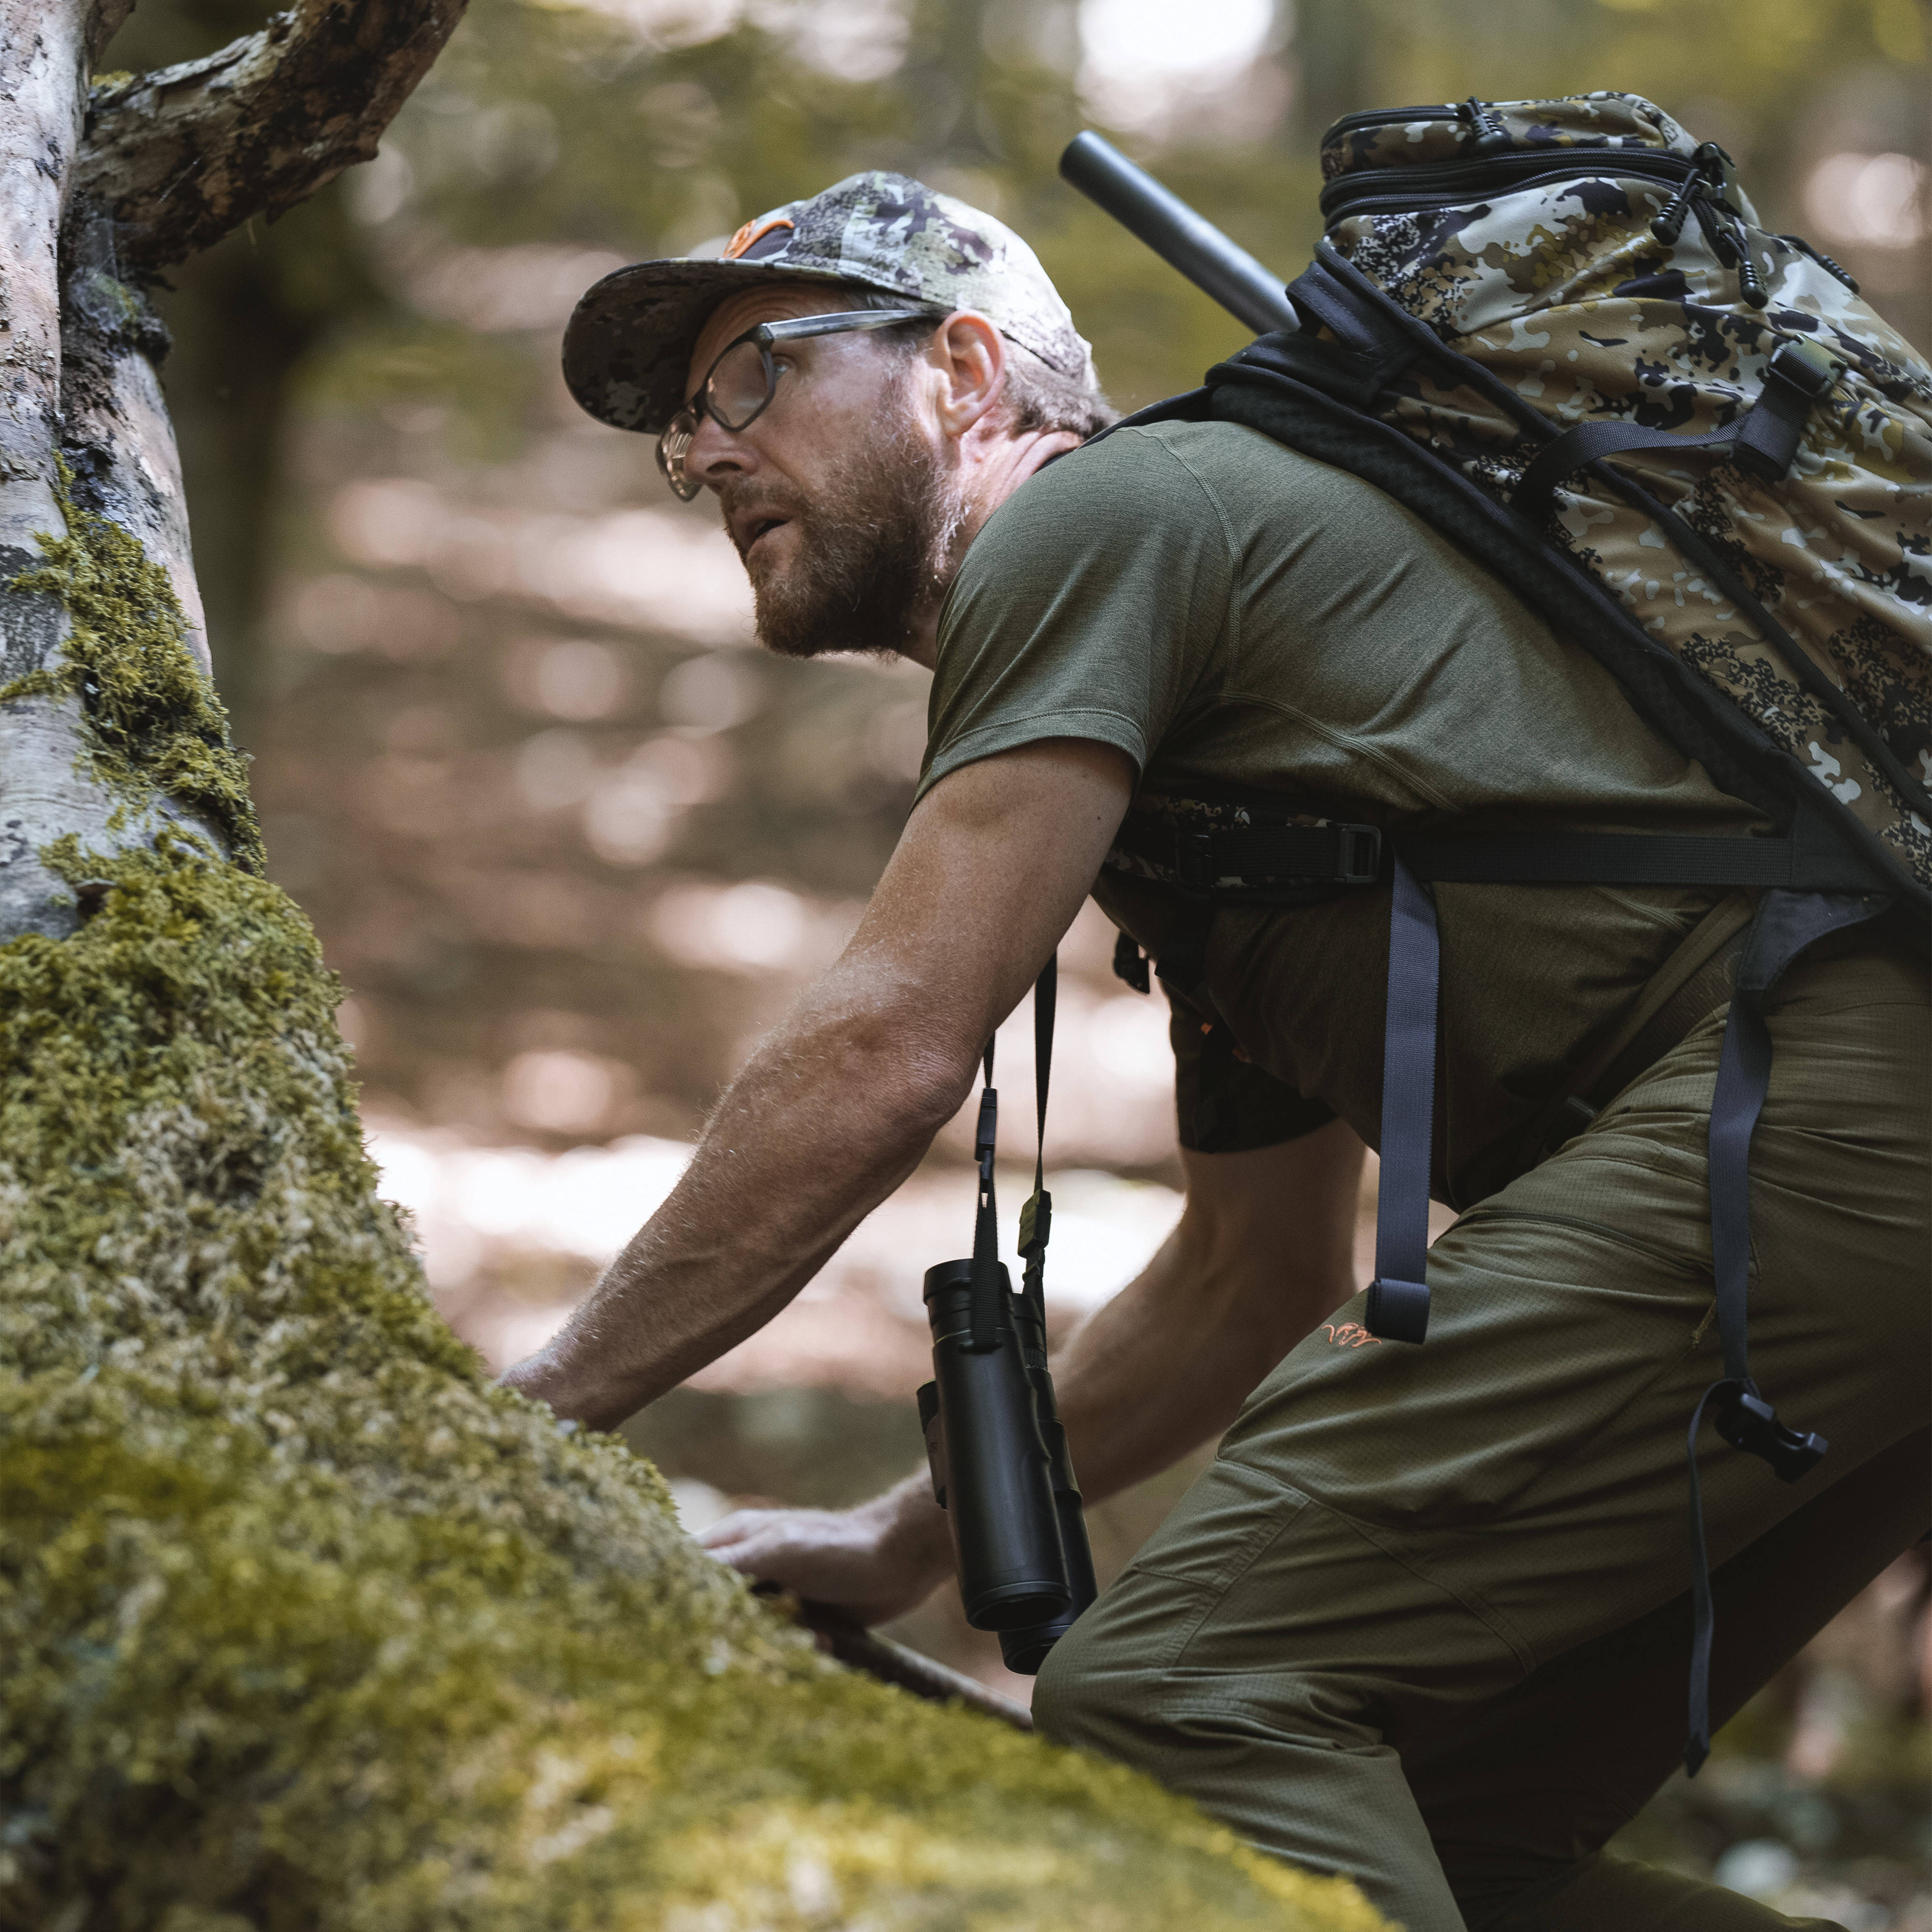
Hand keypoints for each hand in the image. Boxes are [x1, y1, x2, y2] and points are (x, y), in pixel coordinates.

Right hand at [697, 1475, 953, 1627]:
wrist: (900, 1560)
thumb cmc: (838, 1546)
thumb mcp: (779, 1551)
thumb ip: (731, 1565)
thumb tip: (678, 1577)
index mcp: (738, 1539)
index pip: (689, 1568)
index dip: (679, 1596)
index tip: (678, 1630)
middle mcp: (752, 1566)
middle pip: (716, 1608)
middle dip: (730, 1632)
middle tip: (749, 1645)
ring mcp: (778, 1594)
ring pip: (751, 1632)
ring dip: (771, 1645)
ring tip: (801, 1638)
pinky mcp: (803, 1618)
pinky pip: (785, 1644)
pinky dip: (800, 1650)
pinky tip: (823, 1644)